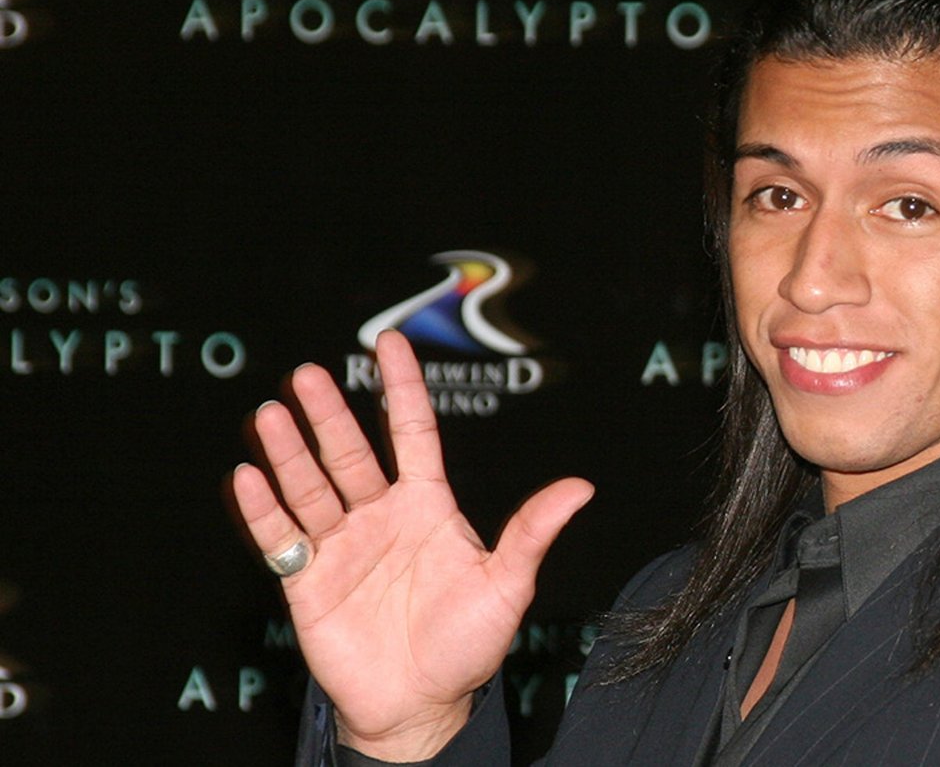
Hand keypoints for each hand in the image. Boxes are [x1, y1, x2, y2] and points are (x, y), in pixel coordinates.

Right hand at [232, 330, 592, 759]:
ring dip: (289, 452)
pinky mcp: (308, 581)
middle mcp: (381, 517)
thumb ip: (533, 532)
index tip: (388, 342)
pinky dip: (263, 509)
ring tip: (271, 415)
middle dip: (330, 414)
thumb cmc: (467, 646)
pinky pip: (281, 537)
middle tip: (308, 374)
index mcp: (428, 507)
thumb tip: (582, 487)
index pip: (412, 433)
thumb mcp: (507, 585)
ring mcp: (342, 546)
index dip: (402, 388)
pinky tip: (249, 478)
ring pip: (311, 486)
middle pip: (351, 453)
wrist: (420, 706)